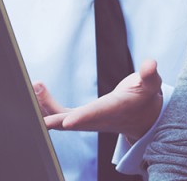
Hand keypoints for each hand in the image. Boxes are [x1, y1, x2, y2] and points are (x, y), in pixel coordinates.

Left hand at [33, 59, 162, 141]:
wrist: (142, 118)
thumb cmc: (145, 97)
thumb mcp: (151, 84)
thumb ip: (150, 74)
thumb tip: (150, 64)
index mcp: (115, 109)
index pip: (96, 115)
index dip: (82, 118)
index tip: (65, 123)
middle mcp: (98, 119)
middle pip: (72, 122)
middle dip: (52, 116)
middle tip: (35, 102)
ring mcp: (87, 121)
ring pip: (61, 119)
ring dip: (44, 105)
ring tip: (35, 86)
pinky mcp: (80, 118)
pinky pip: (59, 115)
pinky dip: (46, 104)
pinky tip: (37, 88)